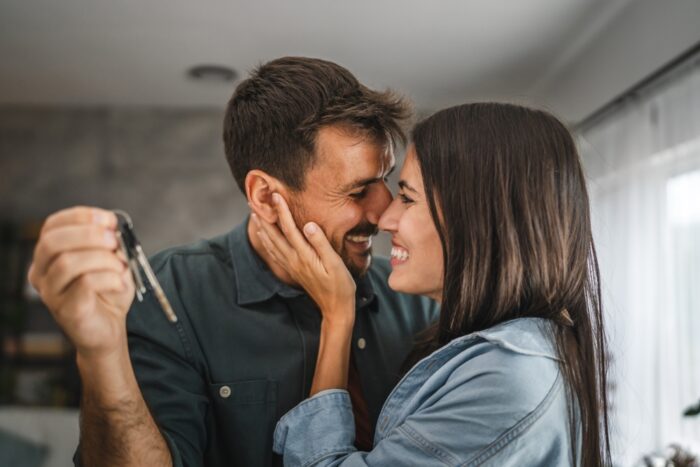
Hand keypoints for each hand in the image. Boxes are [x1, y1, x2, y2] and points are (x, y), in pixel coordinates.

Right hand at [27, 206, 134, 359]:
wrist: (110, 327)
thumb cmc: (108, 290)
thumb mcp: (112, 260)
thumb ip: (110, 243)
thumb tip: (113, 229)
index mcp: (49, 254)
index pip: (52, 226)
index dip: (81, 217)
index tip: (109, 219)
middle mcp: (42, 272)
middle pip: (53, 242)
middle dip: (89, 235)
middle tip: (114, 240)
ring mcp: (51, 293)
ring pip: (67, 263)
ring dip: (102, 259)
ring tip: (121, 267)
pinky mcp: (66, 310)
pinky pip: (84, 284)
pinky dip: (109, 278)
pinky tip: (120, 283)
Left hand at [252, 193, 355, 324]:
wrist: (335, 308)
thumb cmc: (340, 285)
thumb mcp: (335, 264)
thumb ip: (321, 243)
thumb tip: (308, 225)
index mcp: (304, 256)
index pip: (290, 229)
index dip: (282, 211)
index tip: (276, 195)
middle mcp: (294, 260)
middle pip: (274, 235)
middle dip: (265, 217)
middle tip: (253, 201)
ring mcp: (292, 266)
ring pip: (271, 244)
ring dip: (262, 228)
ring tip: (254, 215)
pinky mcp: (293, 271)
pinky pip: (275, 253)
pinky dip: (267, 242)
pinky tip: (264, 236)